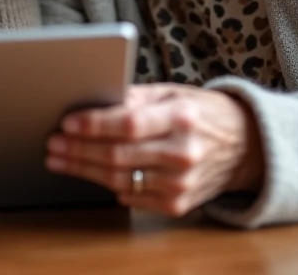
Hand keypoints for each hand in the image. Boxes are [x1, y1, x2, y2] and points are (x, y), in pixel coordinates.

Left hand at [45, 84, 264, 216]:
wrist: (244, 147)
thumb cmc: (201, 114)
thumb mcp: (173, 93)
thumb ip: (135, 97)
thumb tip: (95, 100)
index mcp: (182, 117)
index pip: (130, 124)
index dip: (95, 125)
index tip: (67, 123)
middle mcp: (183, 152)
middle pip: (118, 155)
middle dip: (79, 150)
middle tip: (53, 144)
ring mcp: (181, 182)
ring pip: (120, 180)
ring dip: (84, 170)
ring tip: (60, 159)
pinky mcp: (178, 203)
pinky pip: (132, 198)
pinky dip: (108, 186)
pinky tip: (90, 174)